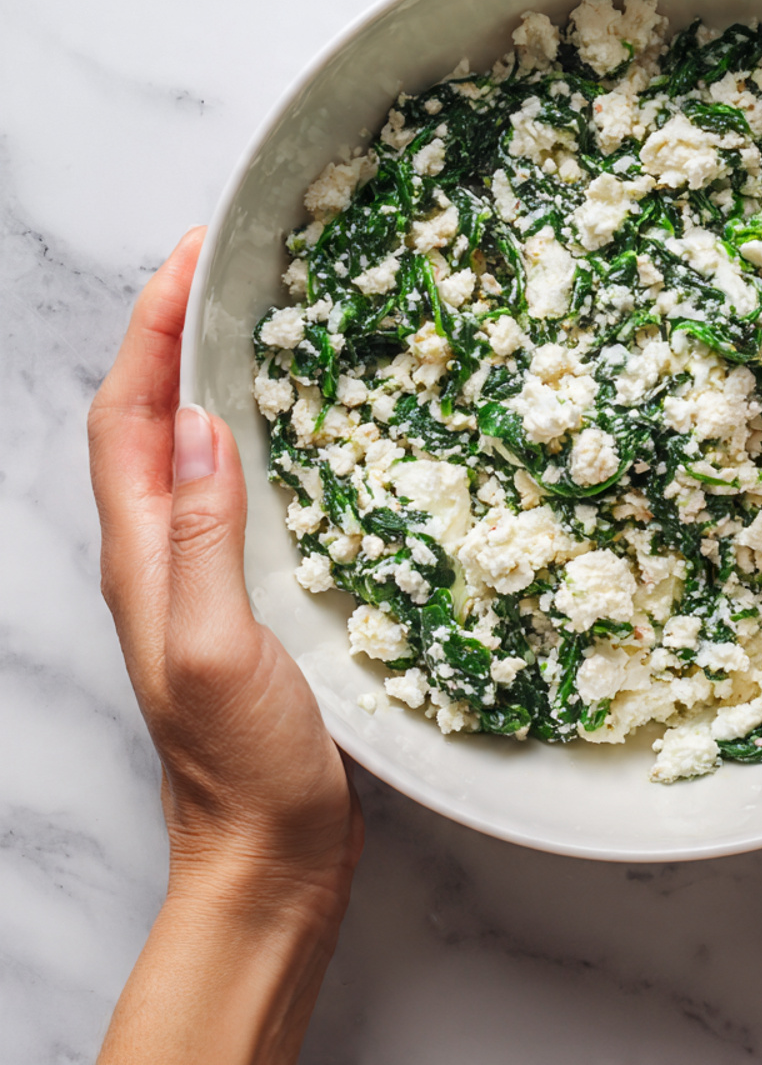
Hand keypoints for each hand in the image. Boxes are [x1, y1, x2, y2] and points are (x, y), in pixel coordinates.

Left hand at [89, 230, 362, 1063]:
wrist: (266, 850)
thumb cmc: (243, 764)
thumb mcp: (217, 649)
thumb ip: (203, 540)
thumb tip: (200, 425)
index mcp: (144, 557)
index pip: (128, 417)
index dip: (149, 331)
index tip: (190, 256)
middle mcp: (160, 554)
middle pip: (144, 419)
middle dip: (168, 332)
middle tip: (222, 269)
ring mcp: (198, 574)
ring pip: (185, 450)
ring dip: (202, 376)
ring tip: (252, 322)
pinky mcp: (240, 593)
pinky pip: (229, 490)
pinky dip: (245, 437)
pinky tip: (287, 431)